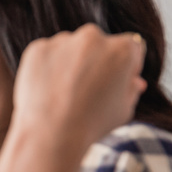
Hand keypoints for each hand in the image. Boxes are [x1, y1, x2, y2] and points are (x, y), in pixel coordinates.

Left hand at [12, 24, 146, 152]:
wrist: (52, 133)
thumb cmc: (92, 124)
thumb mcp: (124, 109)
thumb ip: (131, 89)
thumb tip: (133, 80)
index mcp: (123, 49)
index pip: (130, 47)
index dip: (125, 65)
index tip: (115, 81)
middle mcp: (93, 37)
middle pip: (98, 44)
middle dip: (96, 60)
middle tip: (87, 88)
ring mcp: (63, 41)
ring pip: (70, 47)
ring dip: (70, 62)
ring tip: (64, 93)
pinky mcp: (38, 48)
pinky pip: (47, 54)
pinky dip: (48, 67)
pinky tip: (48, 90)